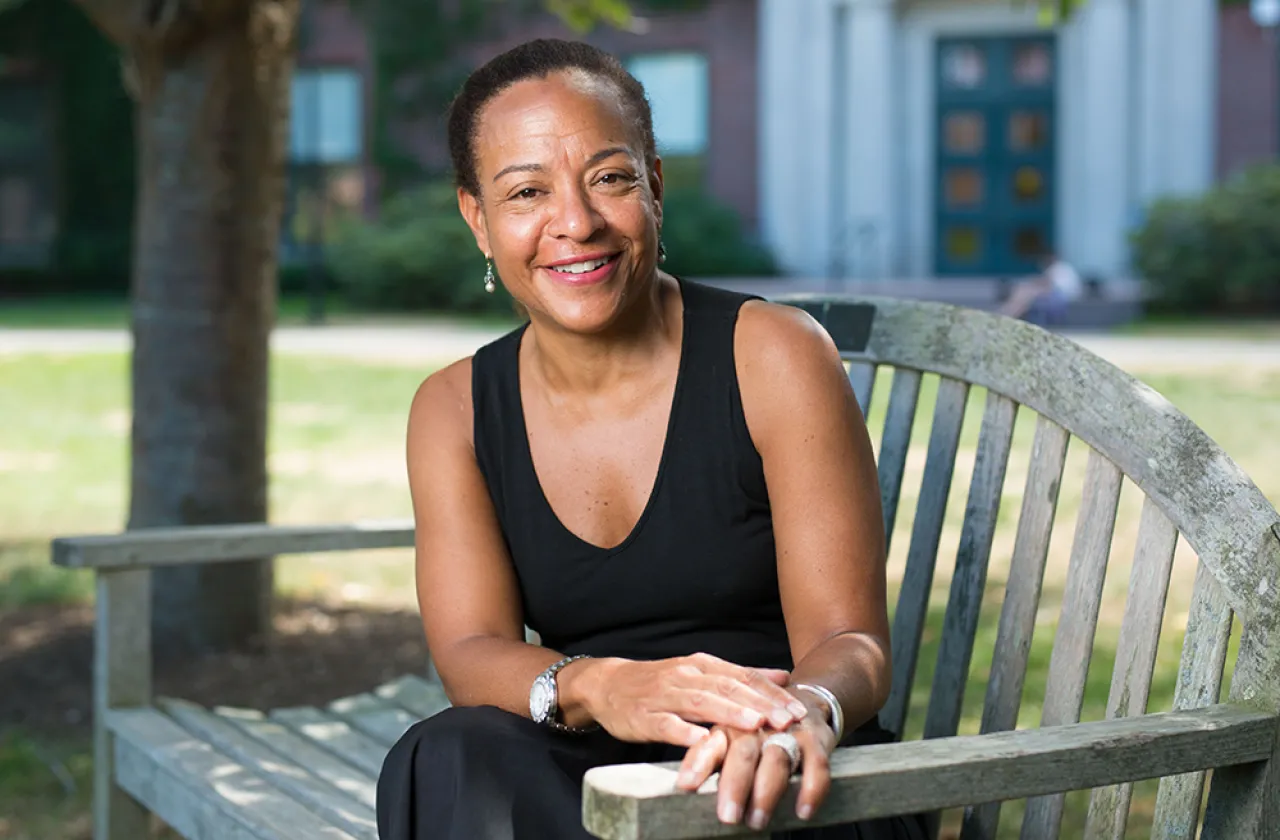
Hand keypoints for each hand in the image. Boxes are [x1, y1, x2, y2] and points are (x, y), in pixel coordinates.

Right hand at [578, 653, 808, 746]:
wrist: (608, 685)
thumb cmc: (662, 683)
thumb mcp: (702, 673)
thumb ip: (741, 676)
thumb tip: (784, 676)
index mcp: (703, 665)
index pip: (744, 676)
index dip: (772, 693)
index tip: (798, 710)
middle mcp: (687, 676)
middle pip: (728, 688)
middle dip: (760, 703)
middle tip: (787, 720)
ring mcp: (664, 695)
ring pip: (701, 702)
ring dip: (729, 713)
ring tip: (755, 723)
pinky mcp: (644, 717)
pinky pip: (666, 724)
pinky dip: (685, 732)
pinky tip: (702, 741)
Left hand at [674, 702, 835, 829]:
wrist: (803, 698)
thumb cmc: (757, 729)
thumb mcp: (730, 738)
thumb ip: (710, 756)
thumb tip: (683, 785)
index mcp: (730, 727)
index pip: (710, 744)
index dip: (698, 762)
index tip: (685, 785)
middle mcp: (757, 728)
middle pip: (743, 753)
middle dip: (734, 784)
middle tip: (727, 815)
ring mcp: (787, 733)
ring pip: (777, 760)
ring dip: (767, 792)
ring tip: (757, 820)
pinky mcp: (816, 739)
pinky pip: (816, 766)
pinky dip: (811, 789)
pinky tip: (803, 811)